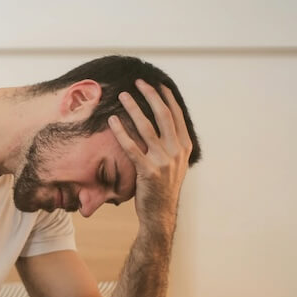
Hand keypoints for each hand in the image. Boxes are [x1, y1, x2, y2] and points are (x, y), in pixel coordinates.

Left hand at [108, 79, 192, 237]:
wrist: (160, 214)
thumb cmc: (162, 188)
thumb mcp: (174, 164)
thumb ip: (171, 145)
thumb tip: (162, 125)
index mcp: (184, 146)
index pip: (176, 115)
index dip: (166, 98)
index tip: (156, 84)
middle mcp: (176, 151)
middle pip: (163, 116)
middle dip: (150, 96)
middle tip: (139, 82)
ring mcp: (163, 161)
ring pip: (147, 128)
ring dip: (134, 109)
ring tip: (122, 96)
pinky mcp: (148, 171)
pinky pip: (131, 147)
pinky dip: (121, 132)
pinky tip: (112, 121)